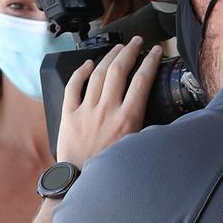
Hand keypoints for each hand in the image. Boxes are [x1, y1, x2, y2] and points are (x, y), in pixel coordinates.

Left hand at [56, 37, 162, 168]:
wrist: (79, 179)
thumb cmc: (108, 163)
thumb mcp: (135, 143)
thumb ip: (140, 120)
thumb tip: (146, 99)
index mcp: (128, 117)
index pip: (142, 79)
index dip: (150, 61)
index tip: (155, 51)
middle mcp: (106, 110)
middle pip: (119, 70)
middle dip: (129, 51)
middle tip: (135, 42)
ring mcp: (85, 111)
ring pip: (97, 74)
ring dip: (108, 57)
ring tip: (116, 48)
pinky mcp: (67, 115)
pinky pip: (72, 87)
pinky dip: (80, 72)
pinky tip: (87, 64)